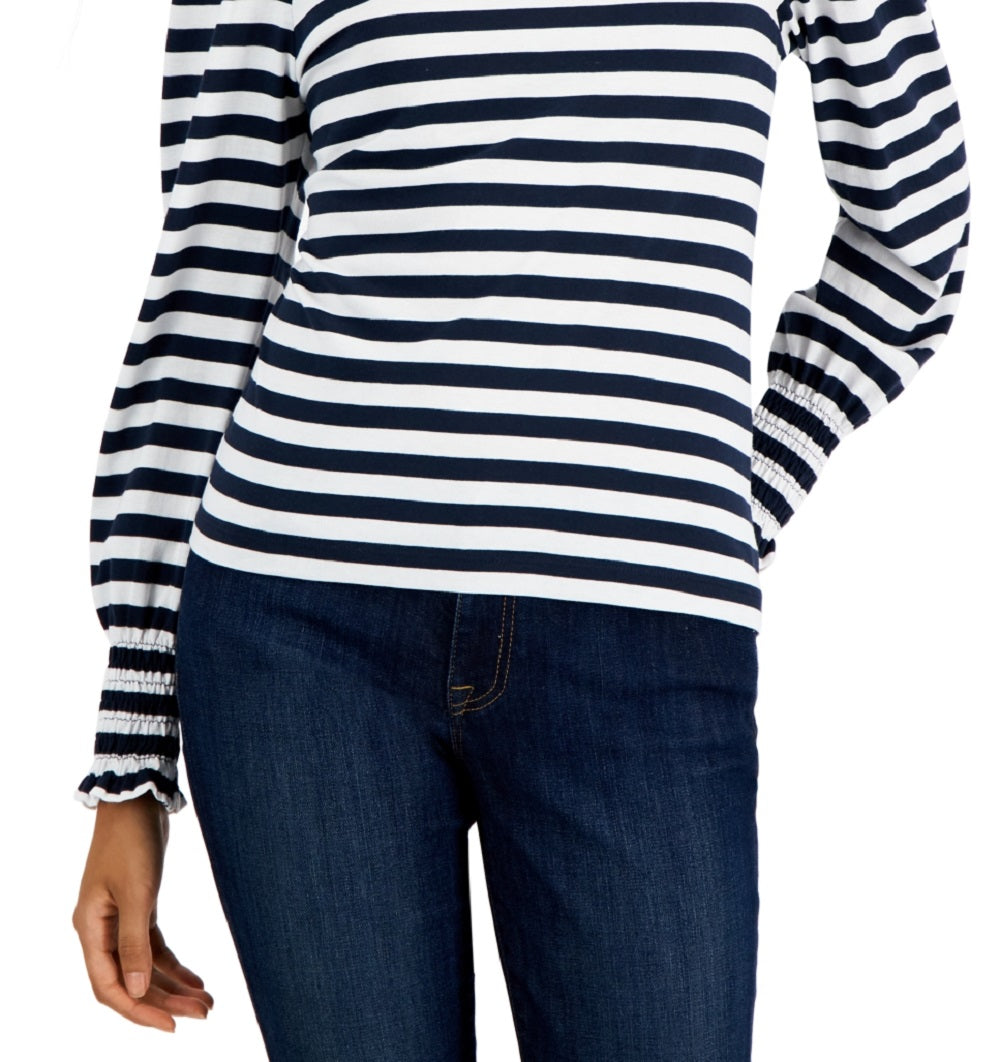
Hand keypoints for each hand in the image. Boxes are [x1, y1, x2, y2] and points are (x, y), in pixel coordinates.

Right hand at [72, 791, 213, 1031]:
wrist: (137, 800)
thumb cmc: (132, 842)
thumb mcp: (137, 892)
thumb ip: (135, 942)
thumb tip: (137, 991)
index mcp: (91, 929)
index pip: (110, 986)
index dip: (139, 1010)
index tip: (173, 1025)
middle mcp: (101, 929)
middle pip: (131, 980)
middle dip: (165, 1000)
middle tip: (203, 1013)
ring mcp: (119, 919)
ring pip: (145, 966)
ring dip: (173, 984)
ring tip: (206, 1001)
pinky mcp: (139, 906)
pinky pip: (153, 947)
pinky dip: (173, 963)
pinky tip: (196, 978)